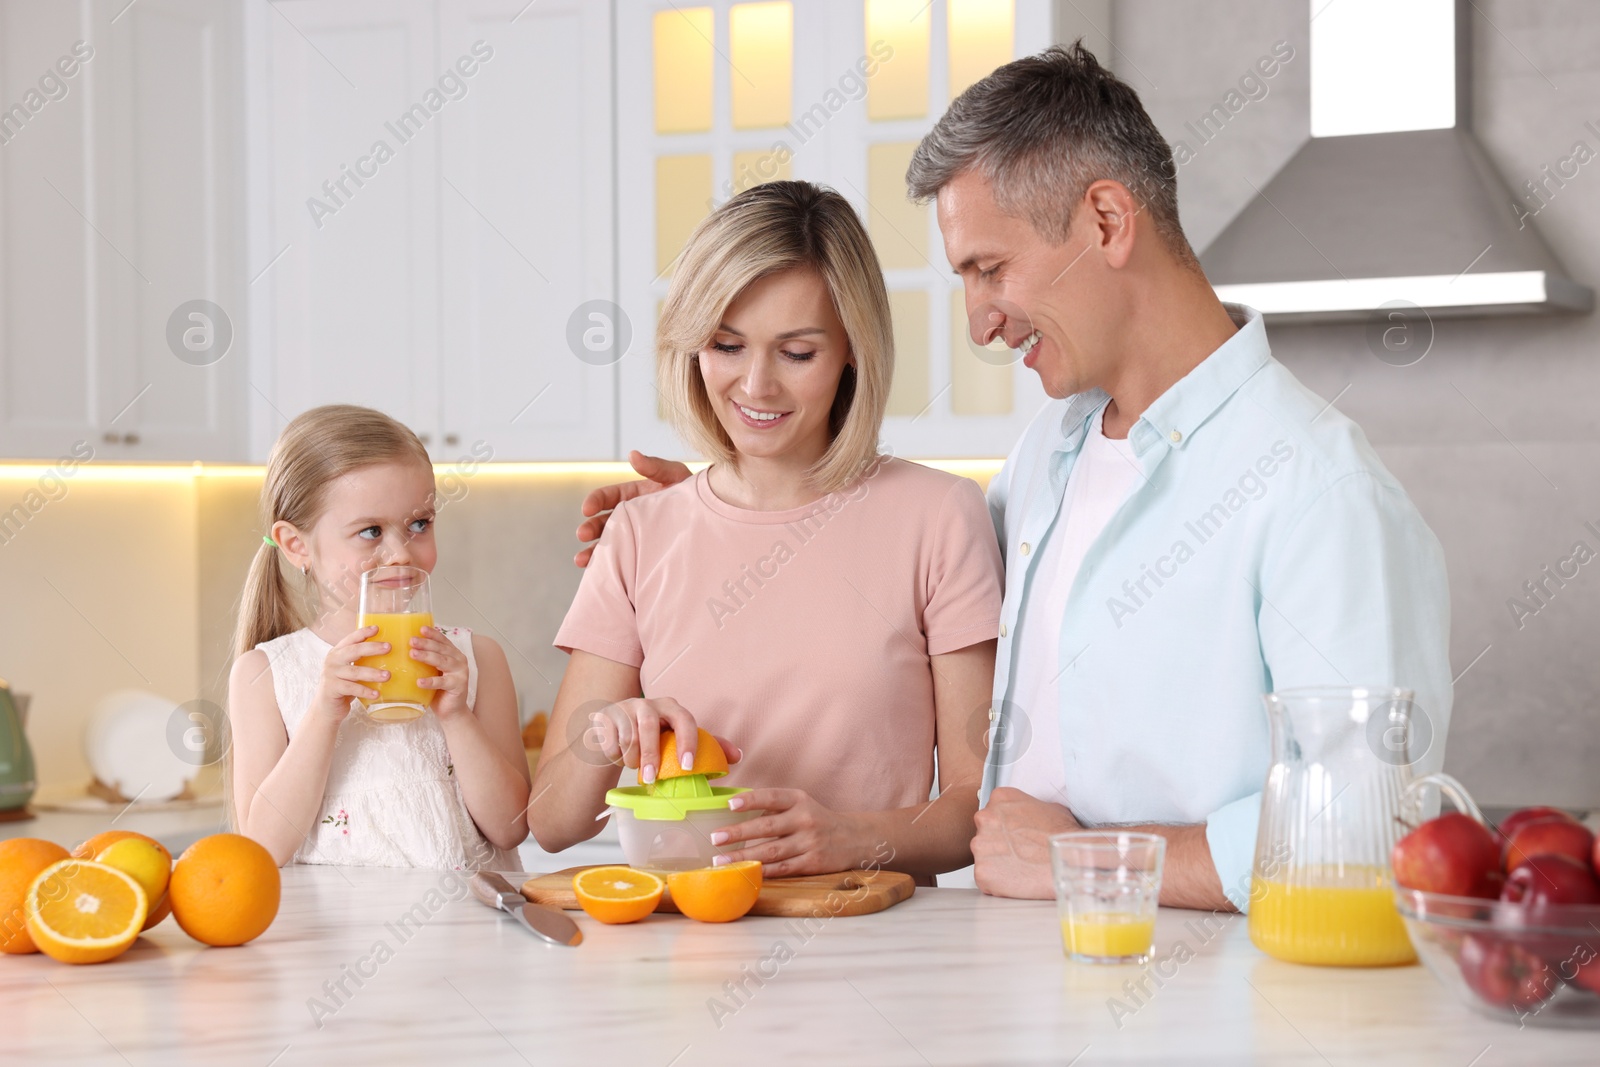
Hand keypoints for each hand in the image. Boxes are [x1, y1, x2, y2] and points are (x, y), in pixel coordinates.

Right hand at [309, 625, 390, 725]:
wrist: (326, 708)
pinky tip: (376, 694)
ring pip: (355, 671)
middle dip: (372, 648)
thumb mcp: (350, 670)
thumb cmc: (343, 686)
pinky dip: (365, 691)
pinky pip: (351, 688)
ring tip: (388, 676)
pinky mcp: (332, 689)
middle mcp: (333, 660)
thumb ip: (361, 661)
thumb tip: (391, 655)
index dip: (363, 632)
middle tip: (389, 648)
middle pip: (354, 651)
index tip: (377, 628)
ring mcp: (331, 674)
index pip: (351, 639)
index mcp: (337, 652)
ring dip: (372, 673)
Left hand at [408, 626, 470, 719]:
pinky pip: (443, 682)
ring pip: (442, 662)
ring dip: (427, 657)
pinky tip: (419, 682)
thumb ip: (425, 661)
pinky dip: (431, 681)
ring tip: (412, 654)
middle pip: (441, 649)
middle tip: (411, 641)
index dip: (432, 634)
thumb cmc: (438, 690)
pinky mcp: (458, 686)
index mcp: (453, 654)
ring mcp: (461, 672)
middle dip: (426, 643)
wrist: (451, 711)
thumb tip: (402, 649)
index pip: (442, 640)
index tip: (420, 629)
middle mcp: (459, 660)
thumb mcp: (432, 672)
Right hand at [575, 451, 690, 566]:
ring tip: (581, 560)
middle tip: (582, 534)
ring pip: (609, 544)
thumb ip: (655, 467)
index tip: (587, 508)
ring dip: (592, 551)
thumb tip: (632, 455)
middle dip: (590, 527)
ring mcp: (636, 538)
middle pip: (603, 522)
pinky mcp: (643, 555)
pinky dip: (610, 567)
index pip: (607, 497)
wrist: (715, 517)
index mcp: (633, 496)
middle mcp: (631, 518)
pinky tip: (601, 574)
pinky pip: (624, 562)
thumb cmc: (696, 493)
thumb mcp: (676, 475)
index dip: (595, 500)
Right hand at [581, 697, 740, 784]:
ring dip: (631, 758)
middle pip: (649, 726)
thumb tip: (737, 756)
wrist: (615, 735)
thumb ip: (708, 747)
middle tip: (652, 779)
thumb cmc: (654, 740)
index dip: (688, 742)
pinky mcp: (604, 716)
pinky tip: (617, 756)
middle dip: (651, 755)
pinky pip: (610, 741)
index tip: (687, 767)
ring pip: (628, 736)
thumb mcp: (678, 742)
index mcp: (671, 707)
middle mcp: (647, 703)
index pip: (685, 719)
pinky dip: (615, 755)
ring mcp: (624, 707)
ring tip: (634, 766)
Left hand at [710, 788, 863, 878]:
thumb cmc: (815, 819)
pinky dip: (763, 871)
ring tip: (721, 860)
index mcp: (798, 800)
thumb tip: (733, 812)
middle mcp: (805, 819)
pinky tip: (745, 872)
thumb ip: (773, 808)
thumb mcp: (800, 804)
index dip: (750, 800)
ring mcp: (809, 843)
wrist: (853, 838)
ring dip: (744, 857)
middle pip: (767, 827)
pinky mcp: (812, 863)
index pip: (772, 797)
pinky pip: (783, 868)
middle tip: (716, 838)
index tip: (730, 805)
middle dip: (739, 833)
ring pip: (771, 852)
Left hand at [972, 786, 1081, 898]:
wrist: (1069, 860)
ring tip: (1021, 868)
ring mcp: (980, 844)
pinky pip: (985, 879)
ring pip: (983, 857)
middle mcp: (985, 818)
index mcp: (1000, 798)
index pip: (992, 814)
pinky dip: (998, 883)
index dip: (1005, 830)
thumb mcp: (1048, 807)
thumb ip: (1028, 807)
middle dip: (998, 846)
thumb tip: (1028, 815)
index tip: (1017, 838)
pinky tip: (1017, 881)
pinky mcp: (981, 871)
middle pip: (984, 834)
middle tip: (1019, 855)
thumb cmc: (1062, 836)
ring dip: (997, 864)